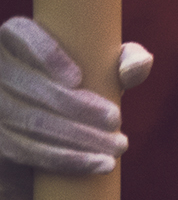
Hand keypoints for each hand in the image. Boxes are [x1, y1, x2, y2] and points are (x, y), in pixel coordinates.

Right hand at [0, 16, 152, 199]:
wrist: (63, 140)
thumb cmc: (88, 90)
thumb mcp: (107, 72)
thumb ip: (126, 62)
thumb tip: (140, 64)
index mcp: (17, 41)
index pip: (20, 35)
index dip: (45, 54)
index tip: (77, 78)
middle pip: (29, 85)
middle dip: (77, 106)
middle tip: (116, 120)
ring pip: (29, 121)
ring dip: (78, 137)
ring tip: (117, 146)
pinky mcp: (0, 141)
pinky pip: (26, 151)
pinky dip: (66, 160)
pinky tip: (98, 164)